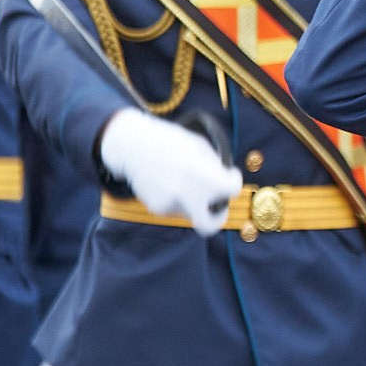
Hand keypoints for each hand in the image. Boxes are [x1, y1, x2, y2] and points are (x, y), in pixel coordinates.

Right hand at [98, 108, 242, 236]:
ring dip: (194, 199)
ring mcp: (170, 204)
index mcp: (202, 175)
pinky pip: (176, 207)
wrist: (132, 145)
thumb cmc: (169, 141)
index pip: (232, 190)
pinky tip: (166, 180)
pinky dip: (177, 197)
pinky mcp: (157, 208)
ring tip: (180, 177)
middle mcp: (186, 195)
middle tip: (219, 208)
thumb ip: (214, 165)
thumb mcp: (199, 144)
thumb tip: (223, 180)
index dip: (234, 181)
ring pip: (192, 211)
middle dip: (218, 218)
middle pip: (210, 225)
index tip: (230, 175)